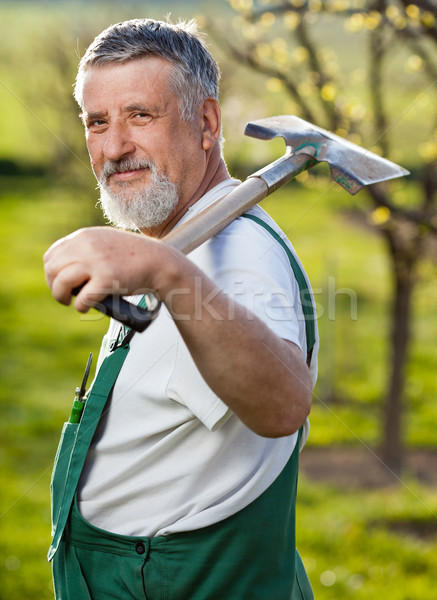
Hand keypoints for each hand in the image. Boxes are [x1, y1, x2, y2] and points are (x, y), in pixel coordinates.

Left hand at [43, 226, 176, 312]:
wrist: (159, 262)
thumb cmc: (134, 257)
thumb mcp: (106, 242)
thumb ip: (87, 248)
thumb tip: (66, 267)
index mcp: (84, 236)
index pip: (52, 255)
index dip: (53, 272)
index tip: (62, 282)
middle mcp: (87, 246)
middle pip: (52, 269)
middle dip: (55, 286)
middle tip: (66, 296)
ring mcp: (96, 262)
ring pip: (61, 283)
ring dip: (61, 296)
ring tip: (71, 302)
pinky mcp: (106, 280)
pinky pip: (81, 299)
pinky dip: (81, 306)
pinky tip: (86, 307)